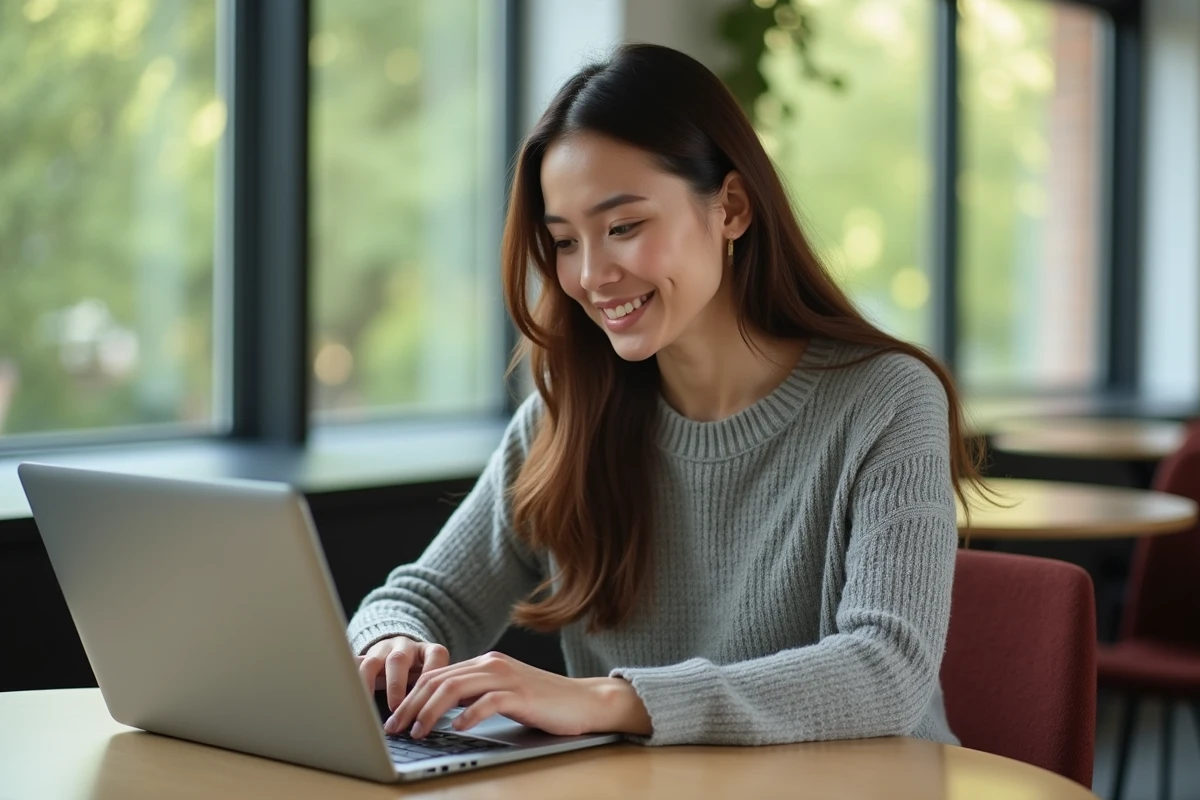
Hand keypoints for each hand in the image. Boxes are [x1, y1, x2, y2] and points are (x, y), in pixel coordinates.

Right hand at [356, 636, 450, 712]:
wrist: (406, 652)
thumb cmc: (425, 673)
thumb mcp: (437, 679)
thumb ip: (438, 694)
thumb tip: (436, 720)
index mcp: (430, 650)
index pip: (435, 656)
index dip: (430, 675)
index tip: (426, 699)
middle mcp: (406, 647)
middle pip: (399, 660)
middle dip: (395, 686)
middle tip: (395, 708)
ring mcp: (384, 650)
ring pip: (373, 662)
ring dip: (368, 686)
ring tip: (366, 706)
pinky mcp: (366, 656)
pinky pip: (353, 665)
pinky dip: (350, 680)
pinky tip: (347, 694)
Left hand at [384, 651, 651, 738]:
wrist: (584, 701)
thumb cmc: (543, 702)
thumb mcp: (503, 694)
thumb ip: (475, 695)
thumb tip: (441, 710)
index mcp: (484, 663)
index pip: (436, 675)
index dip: (410, 696)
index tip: (394, 718)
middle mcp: (491, 664)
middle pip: (439, 680)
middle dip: (411, 705)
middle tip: (395, 728)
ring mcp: (507, 678)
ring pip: (455, 689)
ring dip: (430, 711)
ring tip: (418, 731)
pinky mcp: (521, 694)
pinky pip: (487, 702)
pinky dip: (468, 716)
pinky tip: (456, 730)